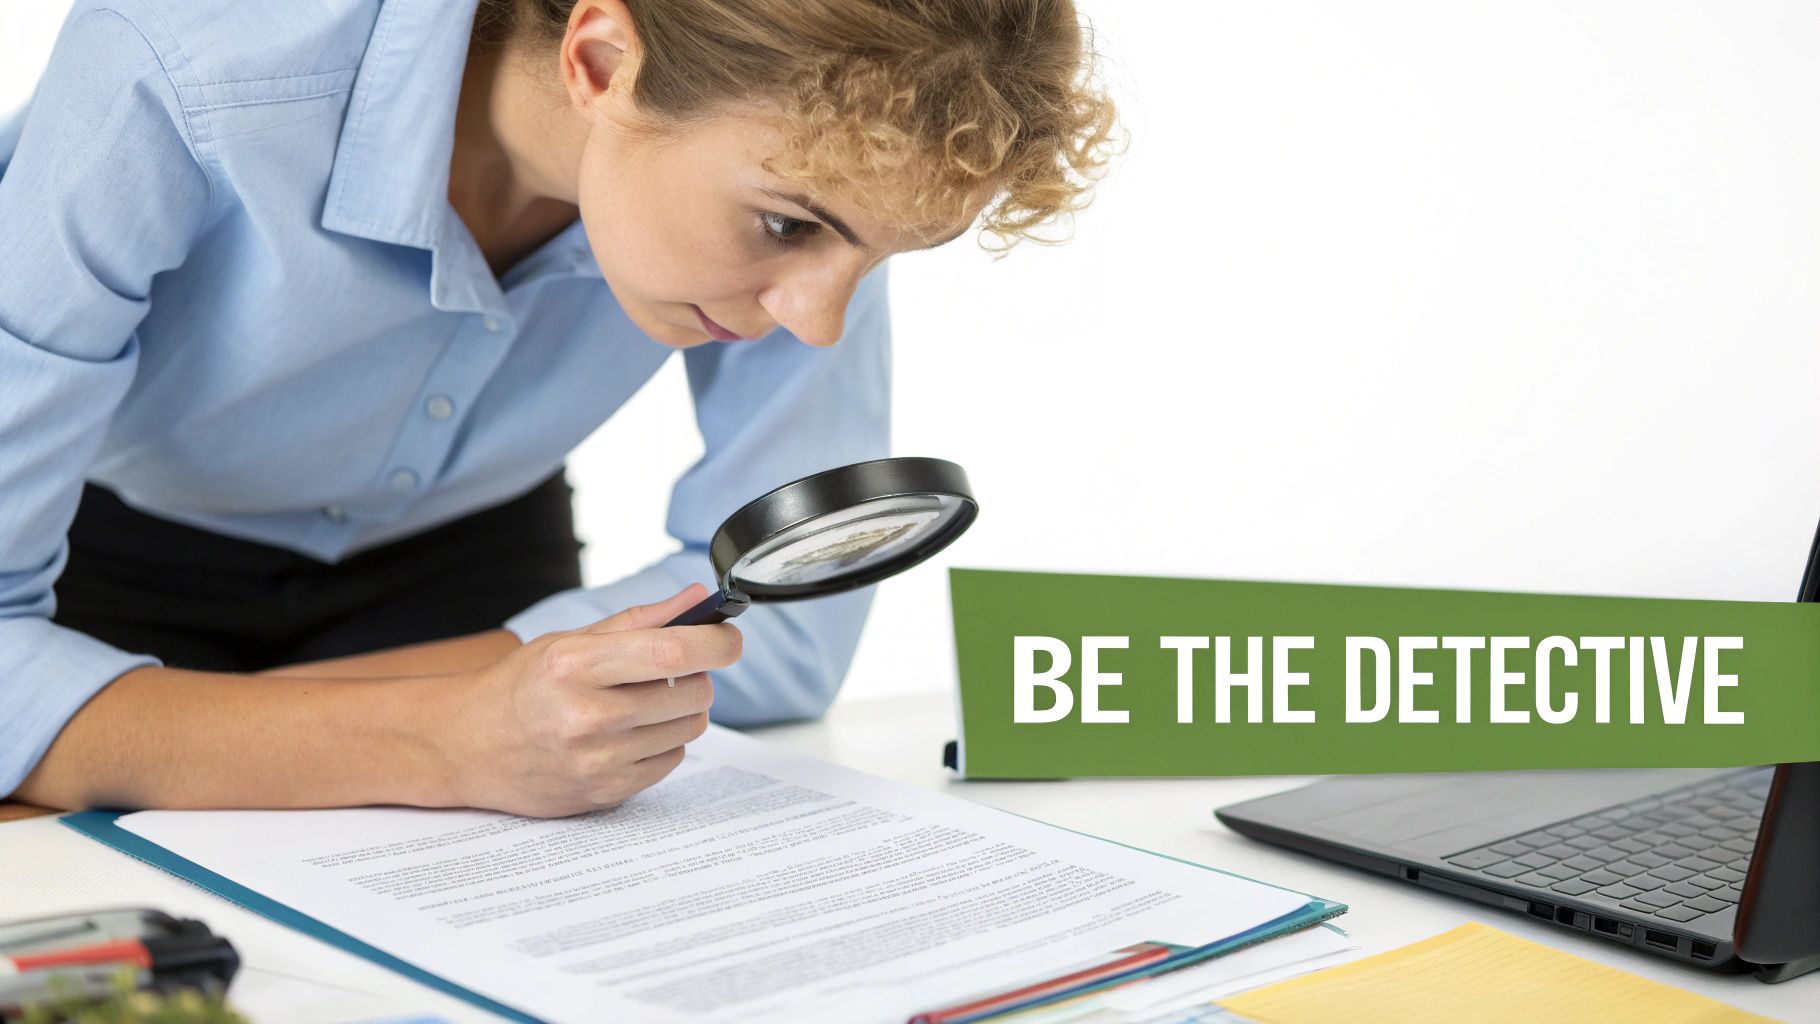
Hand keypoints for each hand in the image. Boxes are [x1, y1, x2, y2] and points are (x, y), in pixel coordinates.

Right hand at [432, 584, 738, 816]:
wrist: (467, 748)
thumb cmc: (520, 688)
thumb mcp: (569, 642)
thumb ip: (638, 621)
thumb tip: (695, 599)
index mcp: (576, 666)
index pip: (672, 652)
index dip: (716, 642)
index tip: (729, 638)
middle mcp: (587, 716)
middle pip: (692, 692)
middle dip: (696, 676)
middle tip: (671, 672)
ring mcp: (597, 760)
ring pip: (690, 728)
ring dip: (682, 710)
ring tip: (643, 703)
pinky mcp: (606, 792)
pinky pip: (672, 761)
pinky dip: (664, 743)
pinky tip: (631, 734)